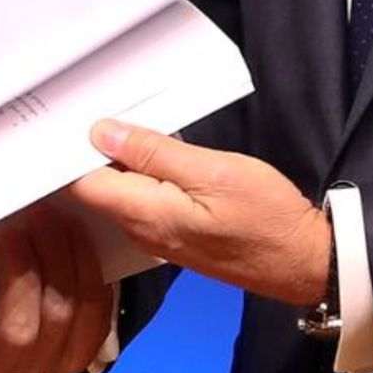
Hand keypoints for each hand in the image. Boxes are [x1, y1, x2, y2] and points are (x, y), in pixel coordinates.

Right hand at [0, 204, 113, 372]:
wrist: (19, 301)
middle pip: (17, 331)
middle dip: (23, 272)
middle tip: (20, 231)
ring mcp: (40, 369)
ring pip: (58, 317)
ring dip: (58, 261)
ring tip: (51, 224)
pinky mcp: (78, 356)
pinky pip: (92, 315)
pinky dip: (86, 273)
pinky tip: (76, 244)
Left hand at [70, 119, 330, 306]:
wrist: (306, 261)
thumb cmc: (267, 216)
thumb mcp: (212, 171)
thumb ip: (152, 153)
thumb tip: (101, 133)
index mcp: (143, 214)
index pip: (79, 185)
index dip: (67, 153)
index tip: (66, 120)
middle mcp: (140, 231)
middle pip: (95, 189)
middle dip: (88, 153)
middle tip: (89, 111)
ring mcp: (155, 237)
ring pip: (118, 194)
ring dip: (114, 163)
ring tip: (115, 124)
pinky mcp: (172, 236)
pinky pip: (140, 202)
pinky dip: (136, 177)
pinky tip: (145, 155)